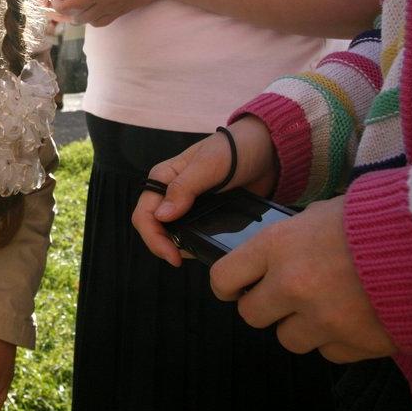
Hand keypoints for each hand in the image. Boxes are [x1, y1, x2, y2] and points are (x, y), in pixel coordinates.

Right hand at [132, 117, 276, 265]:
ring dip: (179, 246)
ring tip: (198, 253)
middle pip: (153, 226)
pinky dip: (193, 242)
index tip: (174, 256)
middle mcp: (169, 192)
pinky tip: (205, 246)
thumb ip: (185, 188)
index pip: (144, 214)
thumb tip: (161, 216)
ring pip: (170, 232)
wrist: (267, 150)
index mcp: (163, 177)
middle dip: (164, 246)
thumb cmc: (236, 150)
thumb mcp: (210, 166)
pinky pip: (189, 232)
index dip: (153, 238)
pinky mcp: (202, 212)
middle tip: (183, 260)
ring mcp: (186, 203)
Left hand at [210, 196, 396, 362]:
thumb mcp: (319, 214)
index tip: (233, 288)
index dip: (226, 285)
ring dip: (300, 326)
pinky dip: (335, 339)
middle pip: (251, 315)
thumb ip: (287, 238)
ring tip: (324, 305)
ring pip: (288, 338)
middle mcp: (292, 285)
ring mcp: (321, 318)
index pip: (224, 277)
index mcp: (277, 246)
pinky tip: (351, 317)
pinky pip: (327, 352)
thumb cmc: (373, 221)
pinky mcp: (351, 343)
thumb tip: (268, 254)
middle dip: (264, 306)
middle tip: (283, 297)